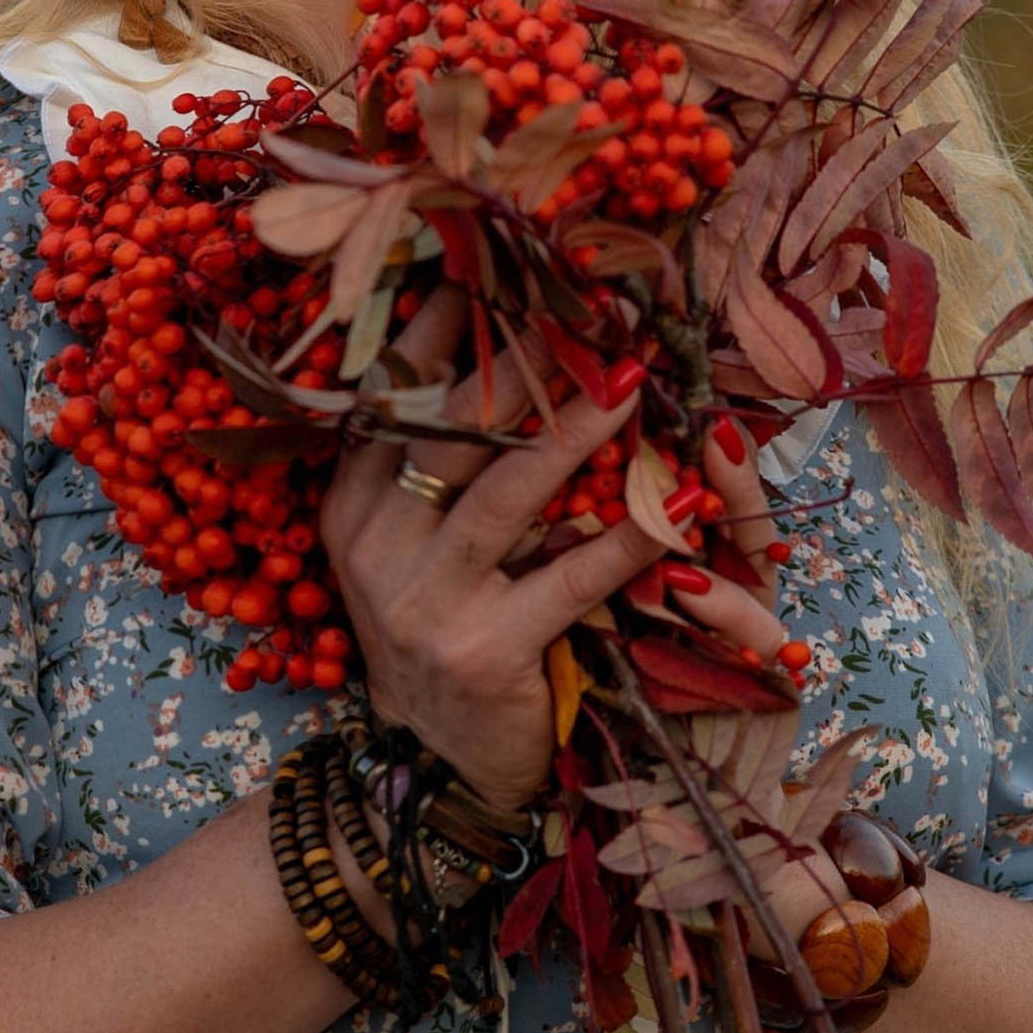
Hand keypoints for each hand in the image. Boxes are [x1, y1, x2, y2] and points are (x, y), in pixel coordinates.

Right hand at [319, 290, 663, 811]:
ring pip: (502, 492)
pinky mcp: (479, 653)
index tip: (493, 261)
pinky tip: (679, 499)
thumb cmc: (449, 638)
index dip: (443, 327)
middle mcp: (372, 550)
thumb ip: (439, 469)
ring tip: (629, 374)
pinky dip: (630, 536)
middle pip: (448, 429)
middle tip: (578, 298)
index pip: (394, 397)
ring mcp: (419, 604)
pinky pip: (568, 578)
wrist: (444, 771)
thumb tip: (497, 349)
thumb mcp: (416, 552)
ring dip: (573, 427)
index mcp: (353, 511)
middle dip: (516, 358)